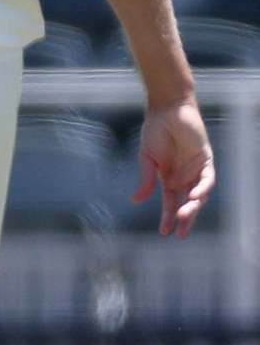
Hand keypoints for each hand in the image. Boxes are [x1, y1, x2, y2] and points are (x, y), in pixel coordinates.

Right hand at [134, 99, 214, 237]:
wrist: (167, 111)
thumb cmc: (154, 132)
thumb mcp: (147, 158)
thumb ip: (146, 179)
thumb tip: (136, 201)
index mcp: (168, 178)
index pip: (170, 203)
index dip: (168, 218)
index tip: (164, 232)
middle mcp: (184, 176)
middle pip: (187, 203)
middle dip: (184, 219)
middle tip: (180, 234)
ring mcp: (196, 169)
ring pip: (198, 194)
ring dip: (192, 206)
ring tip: (184, 216)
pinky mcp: (205, 159)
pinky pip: (207, 179)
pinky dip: (202, 188)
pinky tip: (193, 195)